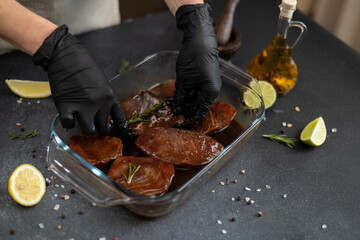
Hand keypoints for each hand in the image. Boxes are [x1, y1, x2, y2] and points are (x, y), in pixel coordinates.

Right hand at [33, 25, 131, 137]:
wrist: (66, 56)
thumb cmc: (84, 66)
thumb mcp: (101, 81)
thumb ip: (103, 98)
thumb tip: (101, 113)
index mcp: (110, 96)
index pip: (120, 118)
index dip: (122, 129)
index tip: (125, 137)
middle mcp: (99, 103)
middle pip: (104, 128)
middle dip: (100, 129)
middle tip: (95, 126)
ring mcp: (83, 106)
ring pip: (89, 130)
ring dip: (85, 128)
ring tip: (81, 121)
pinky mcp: (66, 106)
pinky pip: (69, 124)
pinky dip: (68, 123)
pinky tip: (68, 117)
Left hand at [173, 3, 220, 126]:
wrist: (200, 39)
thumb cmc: (194, 58)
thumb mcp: (183, 80)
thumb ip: (181, 96)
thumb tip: (177, 108)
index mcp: (210, 93)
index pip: (200, 113)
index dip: (189, 120)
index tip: (178, 124)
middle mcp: (212, 90)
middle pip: (198, 107)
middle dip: (185, 111)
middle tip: (172, 114)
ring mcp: (209, 84)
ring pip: (195, 98)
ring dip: (184, 102)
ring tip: (171, 105)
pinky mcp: (204, 78)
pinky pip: (195, 90)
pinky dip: (186, 94)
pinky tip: (176, 95)